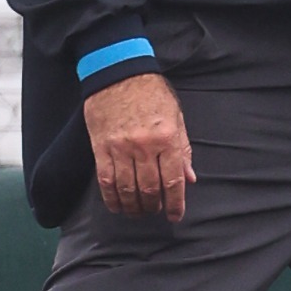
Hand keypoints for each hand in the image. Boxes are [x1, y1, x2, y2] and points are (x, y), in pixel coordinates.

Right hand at [84, 73, 195, 220]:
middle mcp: (144, 146)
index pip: (173, 180)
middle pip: (149, 188)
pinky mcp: (100, 147)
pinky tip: (116, 205)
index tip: (175, 216)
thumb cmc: (153, 95)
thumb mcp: (177, 119)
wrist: (118, 74)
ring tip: (137, 212)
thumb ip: (183, 151)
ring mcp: (120, 148)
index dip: (175, 203)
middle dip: (154, 206)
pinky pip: (105, 179)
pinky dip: (111, 197)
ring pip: (126, 188)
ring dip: (133, 206)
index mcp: (167, 139)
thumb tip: (190, 179)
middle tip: (155, 212)